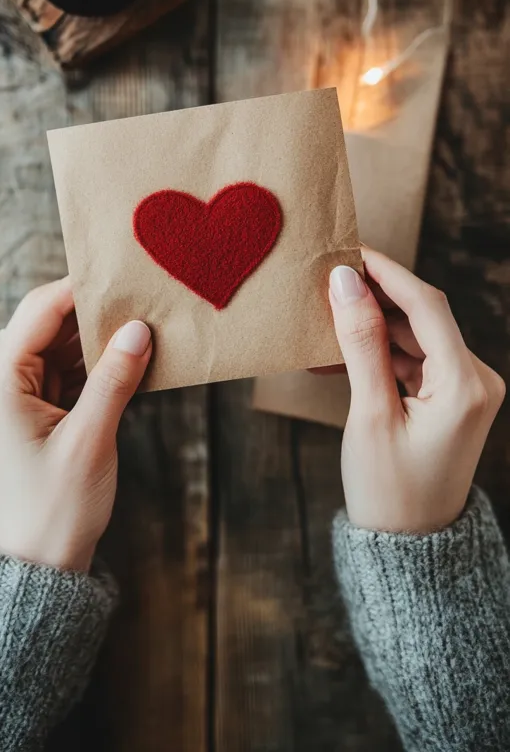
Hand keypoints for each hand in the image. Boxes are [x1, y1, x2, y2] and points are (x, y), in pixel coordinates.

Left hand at [0, 278, 151, 571]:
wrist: (39, 563)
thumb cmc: (56, 508)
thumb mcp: (91, 440)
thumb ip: (115, 378)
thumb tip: (139, 328)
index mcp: (0, 378)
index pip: (42, 308)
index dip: (84, 287)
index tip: (127, 274)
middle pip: (50, 319)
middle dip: (96, 310)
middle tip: (145, 298)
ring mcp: (15, 390)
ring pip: (61, 341)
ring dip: (99, 336)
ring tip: (146, 325)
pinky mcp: (33, 405)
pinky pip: (67, 366)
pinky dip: (96, 361)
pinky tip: (131, 357)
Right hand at [329, 248, 504, 533]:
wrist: (409, 549)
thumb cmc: (389, 491)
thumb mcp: (369, 413)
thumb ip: (360, 342)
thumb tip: (345, 283)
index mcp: (465, 385)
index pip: (426, 305)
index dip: (385, 271)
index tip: (348, 250)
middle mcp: (476, 380)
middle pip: (422, 318)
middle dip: (373, 299)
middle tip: (325, 284)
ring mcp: (465, 391)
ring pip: (414, 337)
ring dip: (370, 329)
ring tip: (322, 325)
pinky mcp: (450, 400)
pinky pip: (413, 362)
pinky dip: (378, 356)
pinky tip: (337, 358)